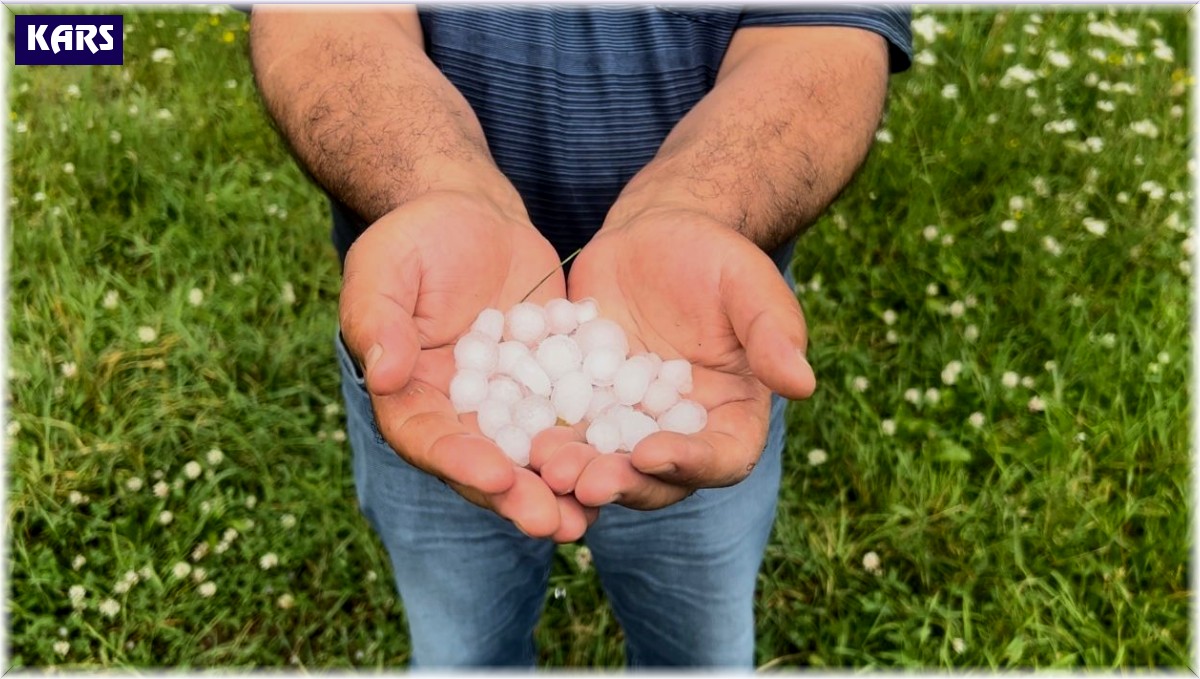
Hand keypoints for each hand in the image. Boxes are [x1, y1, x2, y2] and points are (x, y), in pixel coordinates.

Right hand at [339, 190, 595, 540]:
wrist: (471, 216)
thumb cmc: (414, 239)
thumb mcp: (385, 268)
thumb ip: (378, 319)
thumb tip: (383, 377)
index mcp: (411, 396)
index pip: (429, 440)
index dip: (459, 462)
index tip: (496, 474)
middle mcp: (461, 413)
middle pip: (485, 465)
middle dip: (518, 497)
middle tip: (554, 523)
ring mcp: (510, 403)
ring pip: (533, 456)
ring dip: (561, 488)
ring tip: (592, 515)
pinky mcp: (553, 384)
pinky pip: (574, 419)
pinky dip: (597, 445)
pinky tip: (631, 465)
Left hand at [551, 208, 815, 509]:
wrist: (655, 235)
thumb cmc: (715, 256)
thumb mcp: (747, 284)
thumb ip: (773, 333)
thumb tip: (803, 385)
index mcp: (731, 416)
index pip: (721, 456)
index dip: (690, 463)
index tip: (652, 453)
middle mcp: (679, 433)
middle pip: (656, 477)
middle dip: (620, 481)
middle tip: (582, 480)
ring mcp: (628, 425)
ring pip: (603, 462)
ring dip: (574, 470)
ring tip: (544, 463)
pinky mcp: (583, 406)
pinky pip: (562, 428)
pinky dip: (539, 436)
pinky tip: (510, 433)